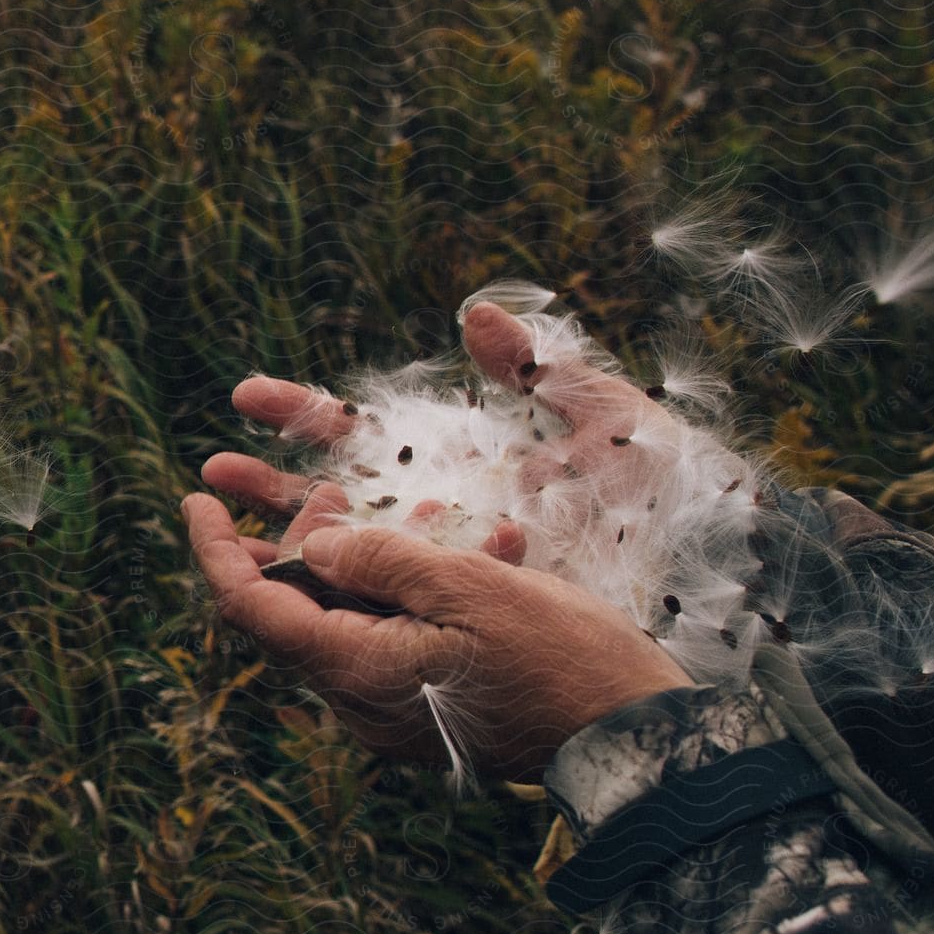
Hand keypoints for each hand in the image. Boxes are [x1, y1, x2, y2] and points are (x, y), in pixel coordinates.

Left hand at [180, 495, 692, 784]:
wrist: (626, 734)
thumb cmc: (556, 656)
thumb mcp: (465, 585)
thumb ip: (379, 560)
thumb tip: (313, 549)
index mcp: (355, 671)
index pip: (251, 608)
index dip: (214, 551)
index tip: (196, 499)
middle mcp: (359, 702)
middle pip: (296, 615)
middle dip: (306, 545)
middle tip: (337, 496)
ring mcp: (394, 713)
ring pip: (350, 623)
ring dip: (368, 564)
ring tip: (417, 517)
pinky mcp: (429, 711)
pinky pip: (395, 641)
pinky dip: (411, 594)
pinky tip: (467, 555)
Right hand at [200, 300, 743, 561]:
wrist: (723, 568)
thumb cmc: (667, 487)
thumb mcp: (605, 418)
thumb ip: (538, 367)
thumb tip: (473, 314)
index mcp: (462, 459)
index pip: (360, 431)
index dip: (300, 415)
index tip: (245, 396)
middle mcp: (445, 516)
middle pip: (335, 500)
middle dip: (270, 489)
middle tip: (209, 482)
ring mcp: (454, 571)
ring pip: (353, 566)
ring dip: (293, 556)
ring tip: (232, 549)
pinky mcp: (473, 619)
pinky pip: (408, 611)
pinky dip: (369, 600)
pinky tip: (333, 592)